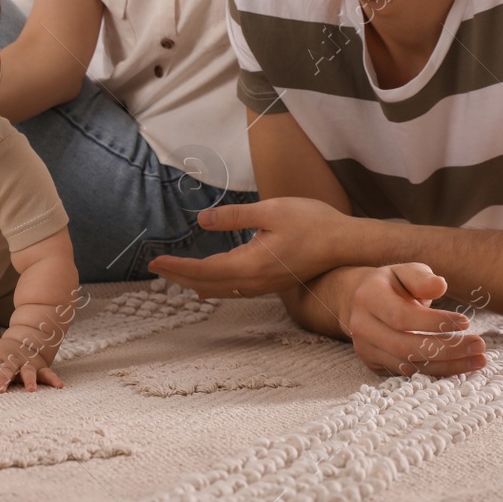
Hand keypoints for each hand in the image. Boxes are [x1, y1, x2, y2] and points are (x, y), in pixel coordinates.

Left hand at [0, 336, 62, 391]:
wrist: (24, 340)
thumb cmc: (1, 353)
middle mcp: (14, 361)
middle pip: (8, 368)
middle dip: (5, 378)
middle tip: (1, 390)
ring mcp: (27, 364)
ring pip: (28, 371)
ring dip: (29, 380)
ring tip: (31, 390)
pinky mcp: (40, 368)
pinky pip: (48, 373)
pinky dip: (54, 379)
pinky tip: (60, 386)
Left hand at [147, 197, 346, 296]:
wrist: (347, 243)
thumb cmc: (312, 223)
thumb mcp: (270, 211)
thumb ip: (234, 217)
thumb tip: (202, 221)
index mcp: (251, 264)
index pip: (204, 270)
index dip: (178, 267)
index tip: (155, 262)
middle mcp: (255, 281)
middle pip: (208, 284)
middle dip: (180, 276)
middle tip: (155, 267)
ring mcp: (265, 285)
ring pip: (221, 289)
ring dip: (195, 283)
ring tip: (175, 276)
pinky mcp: (273, 282)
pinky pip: (235, 290)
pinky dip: (214, 287)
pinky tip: (207, 287)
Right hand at [339, 264, 486, 376]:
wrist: (363, 302)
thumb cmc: (392, 284)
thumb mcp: (405, 272)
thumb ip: (422, 278)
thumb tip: (440, 286)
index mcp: (368, 298)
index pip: (402, 316)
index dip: (434, 322)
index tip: (465, 322)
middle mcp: (362, 326)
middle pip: (405, 346)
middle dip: (446, 349)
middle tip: (479, 345)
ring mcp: (365, 349)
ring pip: (408, 366)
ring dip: (447, 365)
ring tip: (478, 359)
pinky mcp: (375, 365)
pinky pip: (408, 374)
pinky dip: (436, 372)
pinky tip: (460, 366)